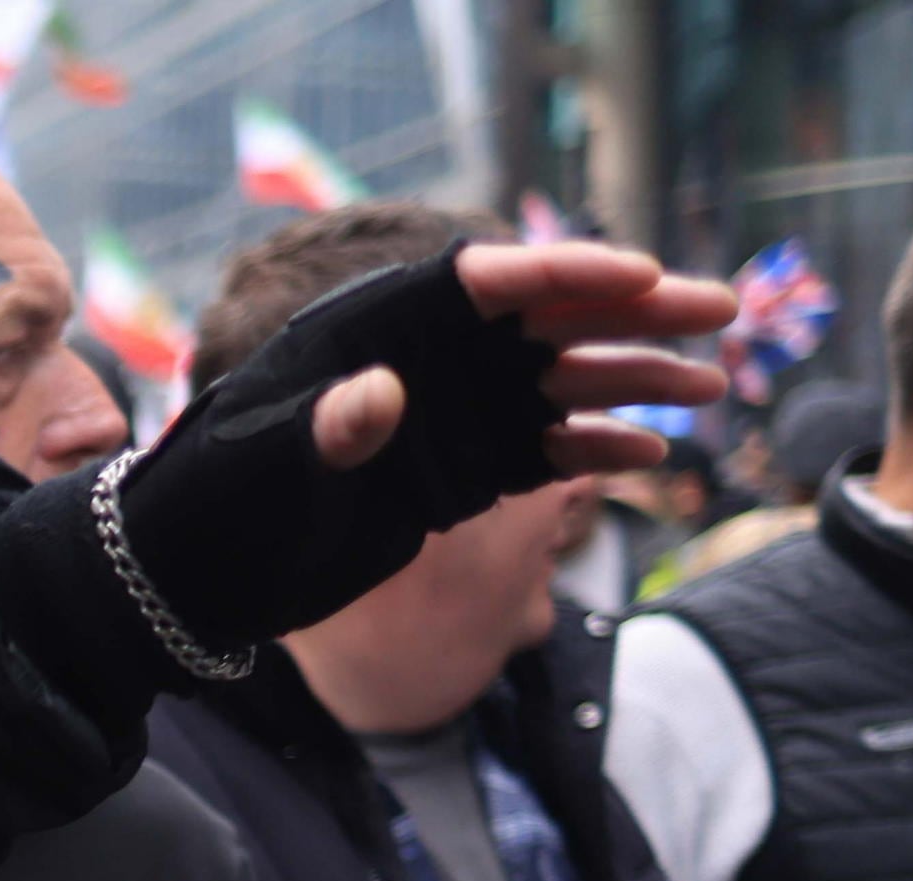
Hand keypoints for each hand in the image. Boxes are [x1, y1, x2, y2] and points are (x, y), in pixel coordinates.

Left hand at [120, 244, 730, 656]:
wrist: (195, 576)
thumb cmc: (212, 507)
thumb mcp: (264, 467)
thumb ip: (325, 428)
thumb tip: (379, 395)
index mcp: (373, 332)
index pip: (482, 279)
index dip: (564, 271)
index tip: (638, 275)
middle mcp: (425, 362)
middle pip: (546, 320)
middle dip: (634, 314)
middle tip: (718, 312)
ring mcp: (449, 417)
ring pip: (562, 383)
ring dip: (637, 381)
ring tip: (711, 387)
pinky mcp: (459, 473)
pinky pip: (545, 450)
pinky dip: (597, 450)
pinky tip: (652, 456)